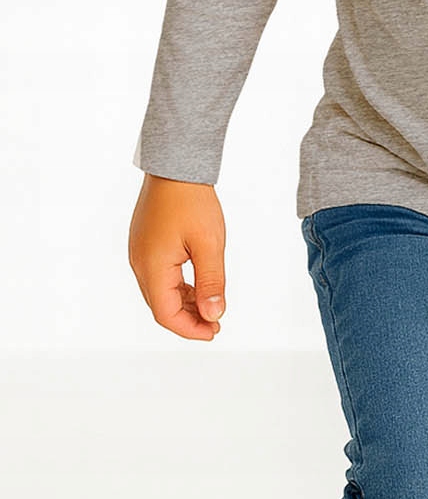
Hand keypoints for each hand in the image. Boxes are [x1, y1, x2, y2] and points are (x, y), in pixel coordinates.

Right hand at [128, 175, 226, 340]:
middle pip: (160, 306)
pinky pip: (159, 276)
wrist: (175, 166)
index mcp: (152, 267)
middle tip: (215, 324)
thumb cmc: (192, 200)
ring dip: (183, 304)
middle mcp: (140, 263)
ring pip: (160, 292)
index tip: (214, 332)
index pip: (166, 314)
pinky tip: (197, 287)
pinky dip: (177, 287)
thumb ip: (211, 283)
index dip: (190, 329)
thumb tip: (213, 316)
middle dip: (188, 319)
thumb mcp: (209, 244)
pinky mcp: (145, 244)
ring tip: (210, 308)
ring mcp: (140, 253)